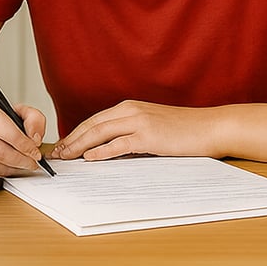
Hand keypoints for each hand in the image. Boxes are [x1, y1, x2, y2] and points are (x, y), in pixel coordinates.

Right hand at [0, 98, 47, 176]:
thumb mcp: (14, 110)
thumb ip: (33, 118)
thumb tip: (35, 137)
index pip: (5, 130)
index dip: (24, 144)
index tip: (34, 152)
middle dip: (19, 160)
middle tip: (31, 163)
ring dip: (9, 169)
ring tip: (20, 166)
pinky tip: (5, 168)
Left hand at [48, 100, 224, 161]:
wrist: (209, 127)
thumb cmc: (183, 130)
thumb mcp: (151, 126)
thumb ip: (131, 133)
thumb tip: (110, 150)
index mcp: (129, 107)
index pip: (95, 120)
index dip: (77, 132)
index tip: (64, 145)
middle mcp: (130, 110)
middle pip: (92, 124)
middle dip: (72, 139)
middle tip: (58, 153)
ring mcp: (139, 122)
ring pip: (101, 132)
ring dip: (80, 145)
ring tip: (67, 156)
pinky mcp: (149, 136)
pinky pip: (119, 143)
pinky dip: (102, 150)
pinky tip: (90, 158)